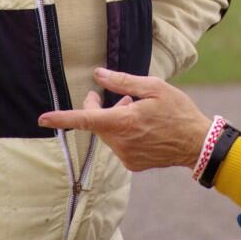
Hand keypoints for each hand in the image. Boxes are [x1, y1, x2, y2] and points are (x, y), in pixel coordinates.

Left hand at [39, 68, 210, 171]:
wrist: (198, 144)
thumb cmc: (178, 111)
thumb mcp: (154, 87)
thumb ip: (123, 82)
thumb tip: (99, 75)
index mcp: (124, 122)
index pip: (85, 119)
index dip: (62, 118)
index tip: (42, 119)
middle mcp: (121, 142)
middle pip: (96, 123)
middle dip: (97, 107)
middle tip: (108, 92)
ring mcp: (127, 156)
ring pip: (108, 134)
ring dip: (113, 119)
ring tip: (134, 107)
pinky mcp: (133, 164)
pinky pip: (119, 144)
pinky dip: (123, 132)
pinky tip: (141, 124)